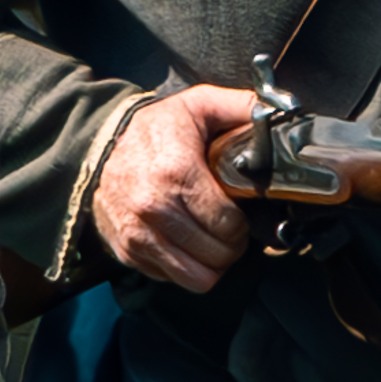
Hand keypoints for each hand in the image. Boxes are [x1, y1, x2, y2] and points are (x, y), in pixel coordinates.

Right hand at [92, 85, 254, 292]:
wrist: (99, 145)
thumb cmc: (157, 127)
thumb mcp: (201, 104)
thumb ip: (243, 106)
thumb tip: (280, 112)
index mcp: (177, 174)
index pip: (226, 224)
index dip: (243, 224)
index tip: (242, 214)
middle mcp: (153, 210)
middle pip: (214, 254)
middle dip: (232, 246)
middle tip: (232, 230)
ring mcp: (137, 235)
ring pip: (194, 277)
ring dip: (211, 264)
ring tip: (214, 243)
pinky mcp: (126, 251)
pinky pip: (168, 278)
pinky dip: (184, 267)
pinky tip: (188, 243)